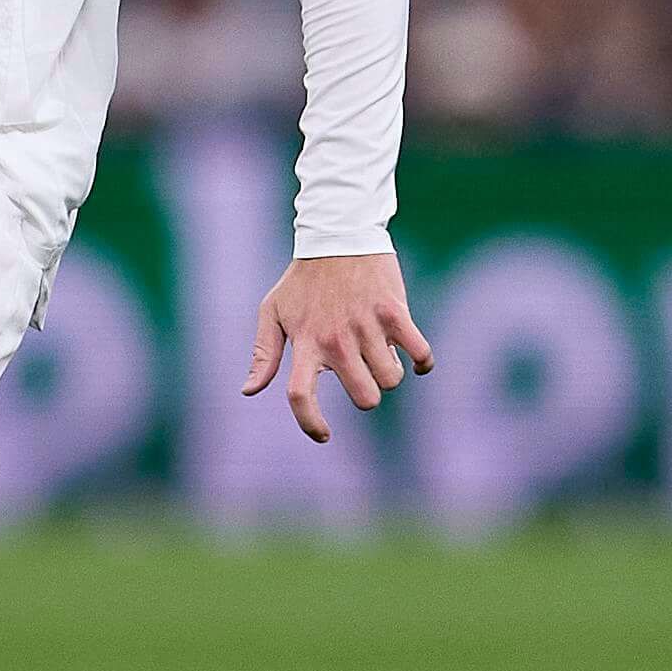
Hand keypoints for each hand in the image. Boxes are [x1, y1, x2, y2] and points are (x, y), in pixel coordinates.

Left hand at [242, 253, 431, 443]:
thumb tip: (249, 390)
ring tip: (379, 354)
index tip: (324, 436)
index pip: (301, 396)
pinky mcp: (395, 313)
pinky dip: (422, 363)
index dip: (311, 424)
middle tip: (361, 374)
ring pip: (391, 380)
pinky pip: (420, 354)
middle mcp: (336, 340)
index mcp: (305, 343)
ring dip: (389, 375)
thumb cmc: (302, 280)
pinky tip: (414, 360)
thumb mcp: (272, 312)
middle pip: (365, 397)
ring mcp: (368, 327)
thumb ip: (263, 354)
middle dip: (366, 395)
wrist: (338, 235)